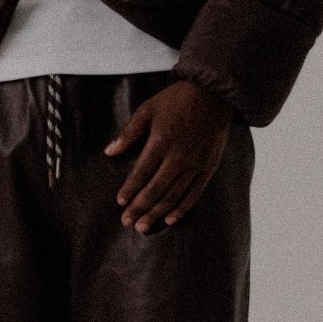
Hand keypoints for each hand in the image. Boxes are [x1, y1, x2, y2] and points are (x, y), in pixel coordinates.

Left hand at [103, 79, 233, 231]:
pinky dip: (181, 209)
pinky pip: (193, 194)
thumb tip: (109, 152)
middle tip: (127, 222)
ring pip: (172, 196)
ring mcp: (194, 165)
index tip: (120, 202)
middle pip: (155, 189)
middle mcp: (177, 157)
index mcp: (161, 142)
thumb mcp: (148, 109)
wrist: (213, 94)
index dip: (130, 189)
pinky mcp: (207, 168)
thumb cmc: (177, 100)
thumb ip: (128, 133)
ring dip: (156, 214)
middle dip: (139, 208)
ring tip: (143, 227)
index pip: (141, 172)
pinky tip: (169, 220)